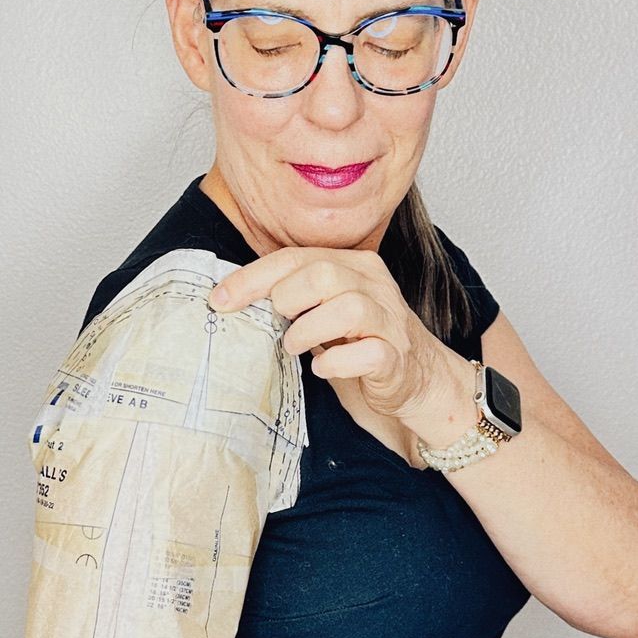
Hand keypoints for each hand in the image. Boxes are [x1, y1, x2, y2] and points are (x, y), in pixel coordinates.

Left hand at [207, 246, 450, 420]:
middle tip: (278, 323)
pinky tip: (323, 369)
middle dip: (286, 299)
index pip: (297, 258)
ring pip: (346, 308)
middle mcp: (375, 286)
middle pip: (323, 274)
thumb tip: (234, 296)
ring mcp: (389, 320)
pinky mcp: (396, 357)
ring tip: (296, 347)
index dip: (253, 278)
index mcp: (355, 266)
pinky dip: (335, 363)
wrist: (417, 380)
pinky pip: (366, 353)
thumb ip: (296, 296)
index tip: (220, 299)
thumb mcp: (326, 311)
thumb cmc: (361, 344)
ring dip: (308, 331)